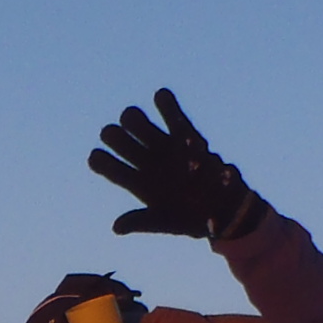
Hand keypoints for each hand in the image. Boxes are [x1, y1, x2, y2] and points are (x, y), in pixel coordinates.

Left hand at [88, 88, 268, 242]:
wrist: (225, 211)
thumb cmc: (192, 220)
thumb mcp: (165, 222)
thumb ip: (141, 221)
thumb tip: (116, 227)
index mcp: (137, 184)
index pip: (109, 168)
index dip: (100, 160)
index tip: (97, 156)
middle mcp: (147, 162)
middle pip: (119, 141)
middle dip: (115, 136)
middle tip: (114, 136)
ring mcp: (164, 148)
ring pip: (140, 125)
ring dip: (134, 120)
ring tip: (132, 120)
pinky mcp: (186, 137)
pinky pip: (174, 117)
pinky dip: (167, 106)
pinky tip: (160, 95)